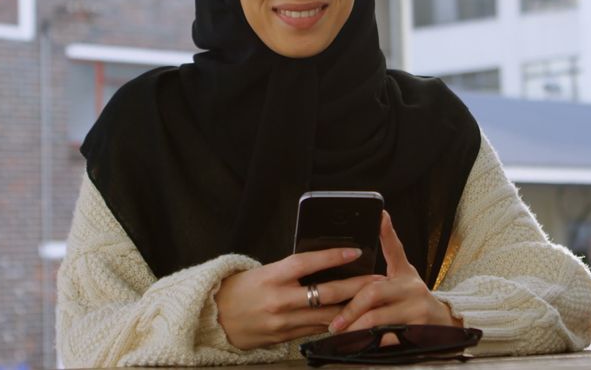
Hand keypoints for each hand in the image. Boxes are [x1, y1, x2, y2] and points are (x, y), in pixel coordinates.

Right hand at [214, 248, 384, 349]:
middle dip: (355, 287)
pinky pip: (316, 330)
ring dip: (351, 308)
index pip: (307, 262)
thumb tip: (324, 262)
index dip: (333, 256)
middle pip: (325, 292)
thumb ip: (291, 271)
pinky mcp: (284, 338)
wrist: (213, 318)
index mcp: (271, 276)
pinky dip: (334, 324)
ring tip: (371, 300)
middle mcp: (278, 299)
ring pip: (326, 316)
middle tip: (377, 280)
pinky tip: (351, 318)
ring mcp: (282, 322)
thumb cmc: (240, 290)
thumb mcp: (262, 272)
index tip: (356, 252)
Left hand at [329, 211, 463, 339]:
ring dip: (355, 327)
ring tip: (341, 333)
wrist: (442, 323)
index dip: (387, 232)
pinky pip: (388, 337)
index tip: (380, 216)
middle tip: (335, 321)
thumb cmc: (414, 298)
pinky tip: (360, 344)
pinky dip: (371, 341)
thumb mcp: (404, 274)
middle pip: (374, 291)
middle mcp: (412, 288)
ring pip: (378, 318)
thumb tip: (379, 220)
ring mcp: (416, 309)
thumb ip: (388, 254)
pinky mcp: (418, 330)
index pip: (395, 249)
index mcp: (405, 273)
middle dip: (351, 307)